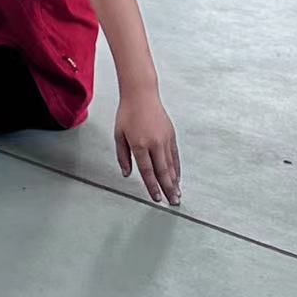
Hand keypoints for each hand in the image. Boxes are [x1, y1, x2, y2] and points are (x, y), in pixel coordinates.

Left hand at [115, 90, 181, 204]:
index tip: (156, 198)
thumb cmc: (127, 113)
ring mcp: (164, 139)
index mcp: (139, 144)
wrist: (141, 94)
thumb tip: (127, 174)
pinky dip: (177, 168)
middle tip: (173, 202)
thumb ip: (122, 156)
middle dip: (168, 189)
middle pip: (163, 171)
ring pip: (171, 165)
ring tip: (177, 194)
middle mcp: (154, 143)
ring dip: (174, 181)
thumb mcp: (118, 135)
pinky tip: (178, 177)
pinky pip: (175, 156)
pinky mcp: (171, 135)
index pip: (147, 171)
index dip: (152, 187)